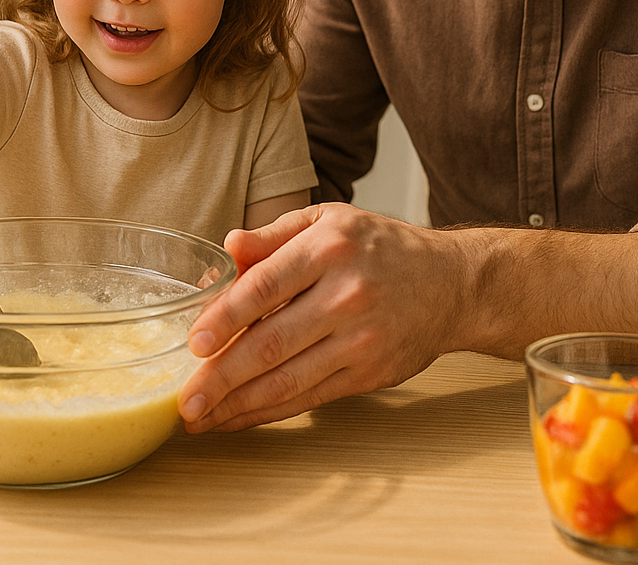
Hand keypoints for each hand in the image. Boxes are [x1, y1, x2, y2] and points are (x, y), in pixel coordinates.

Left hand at [178, 203, 456, 431]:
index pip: (266, 286)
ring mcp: (360, 339)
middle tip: (185, 398)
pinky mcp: (369, 373)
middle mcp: (346, 294)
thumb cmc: (380, 247)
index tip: (194, 343)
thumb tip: (229, 245)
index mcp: (329, 248)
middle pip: (272, 342)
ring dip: (238, 404)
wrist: (451, 283)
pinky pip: (310, 397)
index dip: (226, 317)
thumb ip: (275, 233)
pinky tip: (237, 417)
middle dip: (222, 376)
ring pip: (288, 378)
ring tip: (199, 417)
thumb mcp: (330, 220)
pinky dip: (269, 412)